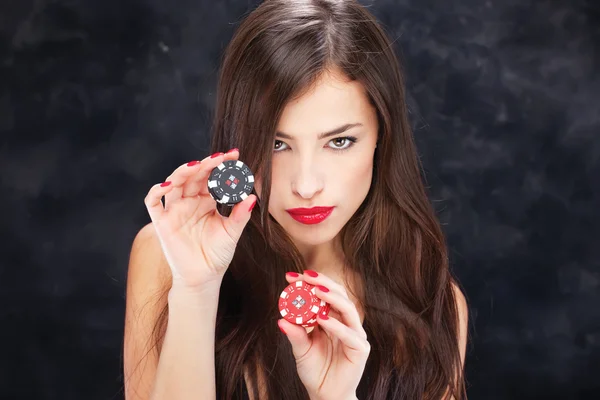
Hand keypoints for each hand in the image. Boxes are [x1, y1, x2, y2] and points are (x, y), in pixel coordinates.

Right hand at [143, 149, 256, 288]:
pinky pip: (153, 202)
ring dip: (183, 172)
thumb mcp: (232, 232)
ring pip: (174, 183)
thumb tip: (253, 197)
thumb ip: (240, 214)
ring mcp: (174, 210)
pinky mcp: (161, 222)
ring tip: (197, 165)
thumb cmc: (217, 254)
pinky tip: (168, 185)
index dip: (221, 166)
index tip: (235, 156)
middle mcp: (189, 201)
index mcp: (206, 201)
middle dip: (206, 164)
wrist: (203, 278)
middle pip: (194, 176)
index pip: (212, 177)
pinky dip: (157, 191)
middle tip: (220, 157)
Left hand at [279, 271, 369, 399]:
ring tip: (315, 290)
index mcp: (333, 318)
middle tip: (305, 276)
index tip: (291, 276)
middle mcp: (346, 322)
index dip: (310, 282)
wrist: (325, 395)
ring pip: (348, 309)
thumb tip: (281, 319)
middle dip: (322, 282)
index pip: (324, 293)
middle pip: (339, 295)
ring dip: (331, 297)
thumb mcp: (300, 349)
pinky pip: (349, 334)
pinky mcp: (360, 349)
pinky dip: (336, 325)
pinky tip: (322, 319)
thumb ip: (295, 334)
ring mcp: (355, 335)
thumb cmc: (315, 370)